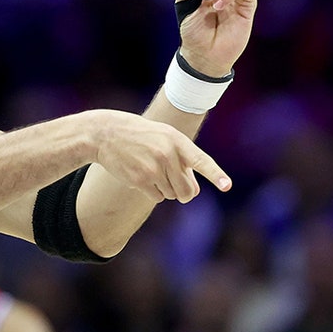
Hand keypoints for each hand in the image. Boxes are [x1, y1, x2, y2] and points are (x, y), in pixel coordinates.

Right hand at [89, 110, 231, 202]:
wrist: (106, 134)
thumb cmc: (140, 136)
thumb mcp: (164, 137)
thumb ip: (182, 158)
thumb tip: (193, 191)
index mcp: (176, 140)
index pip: (200, 160)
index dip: (215, 174)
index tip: (227, 185)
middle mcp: (167, 154)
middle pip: (188, 190)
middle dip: (185, 193)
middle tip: (177, 187)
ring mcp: (153, 168)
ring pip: (172, 195)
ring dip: (166, 190)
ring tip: (152, 171)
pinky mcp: (139, 179)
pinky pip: (157, 197)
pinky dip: (153, 192)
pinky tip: (142, 177)